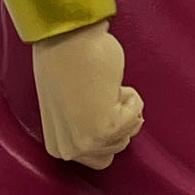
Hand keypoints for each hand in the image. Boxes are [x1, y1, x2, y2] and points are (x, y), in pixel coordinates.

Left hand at [31, 22, 143, 169]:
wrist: (68, 37)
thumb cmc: (68, 60)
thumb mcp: (69, 108)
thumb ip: (84, 127)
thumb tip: (113, 131)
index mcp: (57, 147)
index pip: (100, 157)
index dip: (106, 127)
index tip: (91, 104)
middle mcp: (67, 150)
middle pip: (116, 149)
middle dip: (117, 120)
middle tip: (97, 94)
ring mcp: (84, 143)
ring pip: (128, 136)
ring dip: (123, 107)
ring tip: (101, 87)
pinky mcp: (103, 130)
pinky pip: (137, 118)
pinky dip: (132, 98)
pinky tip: (109, 84)